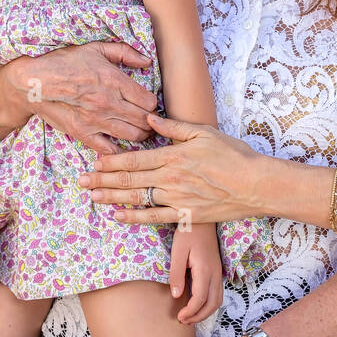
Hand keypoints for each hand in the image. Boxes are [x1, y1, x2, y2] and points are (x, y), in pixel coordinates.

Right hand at [0, 42, 158, 153]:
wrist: (34, 81)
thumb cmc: (64, 62)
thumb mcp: (96, 48)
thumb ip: (125, 52)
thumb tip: (147, 60)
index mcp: (114, 80)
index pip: (149, 101)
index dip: (152, 103)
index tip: (148, 103)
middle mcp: (109, 103)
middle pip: (145, 121)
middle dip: (150, 121)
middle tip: (147, 120)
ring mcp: (96, 120)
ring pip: (133, 136)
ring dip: (140, 135)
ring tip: (138, 130)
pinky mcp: (83, 133)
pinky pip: (109, 148)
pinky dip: (118, 149)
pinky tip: (119, 143)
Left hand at [78, 112, 268, 224]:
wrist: (255, 184)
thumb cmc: (233, 155)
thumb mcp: (204, 132)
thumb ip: (174, 128)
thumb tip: (149, 119)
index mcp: (173, 155)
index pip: (134, 158)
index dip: (111, 160)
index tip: (94, 160)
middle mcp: (170, 178)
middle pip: (129, 179)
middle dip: (102, 179)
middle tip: (81, 180)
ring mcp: (176, 198)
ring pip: (136, 198)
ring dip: (111, 197)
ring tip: (91, 196)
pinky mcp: (185, 216)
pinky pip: (153, 218)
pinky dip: (133, 217)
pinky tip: (117, 215)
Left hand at [168, 224, 222, 323]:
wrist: (202, 220)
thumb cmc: (188, 233)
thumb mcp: (177, 251)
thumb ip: (176, 273)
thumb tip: (176, 295)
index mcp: (205, 269)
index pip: (200, 298)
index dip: (190, 311)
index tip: (179, 317)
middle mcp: (215, 274)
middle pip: (213, 304)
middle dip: (199, 317)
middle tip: (184, 321)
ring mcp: (218, 273)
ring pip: (218, 300)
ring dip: (205, 312)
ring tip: (190, 317)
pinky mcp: (217, 271)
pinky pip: (217, 293)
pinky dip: (209, 304)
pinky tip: (196, 304)